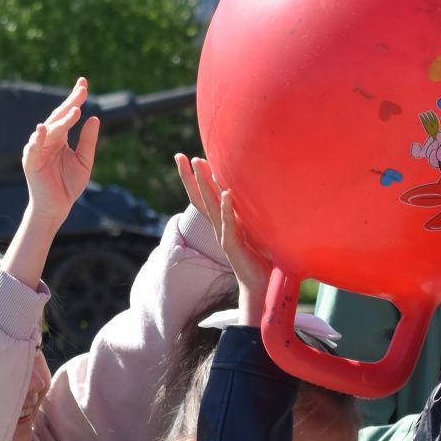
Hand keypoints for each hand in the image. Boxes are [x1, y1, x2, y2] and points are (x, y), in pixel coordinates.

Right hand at [23, 78, 100, 225]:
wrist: (57, 207)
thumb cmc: (68, 184)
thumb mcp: (84, 160)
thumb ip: (88, 140)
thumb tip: (95, 117)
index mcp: (60, 137)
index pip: (67, 113)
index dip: (75, 98)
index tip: (84, 82)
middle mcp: (47, 139)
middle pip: (58, 116)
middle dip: (70, 103)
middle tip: (82, 90)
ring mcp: (38, 149)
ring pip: (50, 130)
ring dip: (61, 120)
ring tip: (75, 110)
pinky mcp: (31, 162)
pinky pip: (34, 148)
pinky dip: (37, 139)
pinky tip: (42, 128)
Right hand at [177, 154, 270, 321]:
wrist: (260, 284)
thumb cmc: (260, 257)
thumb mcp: (253, 229)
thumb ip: (249, 214)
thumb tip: (254, 195)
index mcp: (223, 221)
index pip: (205, 196)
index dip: (197, 178)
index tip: (190, 158)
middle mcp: (219, 227)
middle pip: (200, 197)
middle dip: (190, 176)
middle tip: (179, 156)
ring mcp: (224, 236)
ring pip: (210, 206)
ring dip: (205, 185)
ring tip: (198, 164)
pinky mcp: (233, 245)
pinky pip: (229, 225)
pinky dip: (228, 209)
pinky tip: (228, 193)